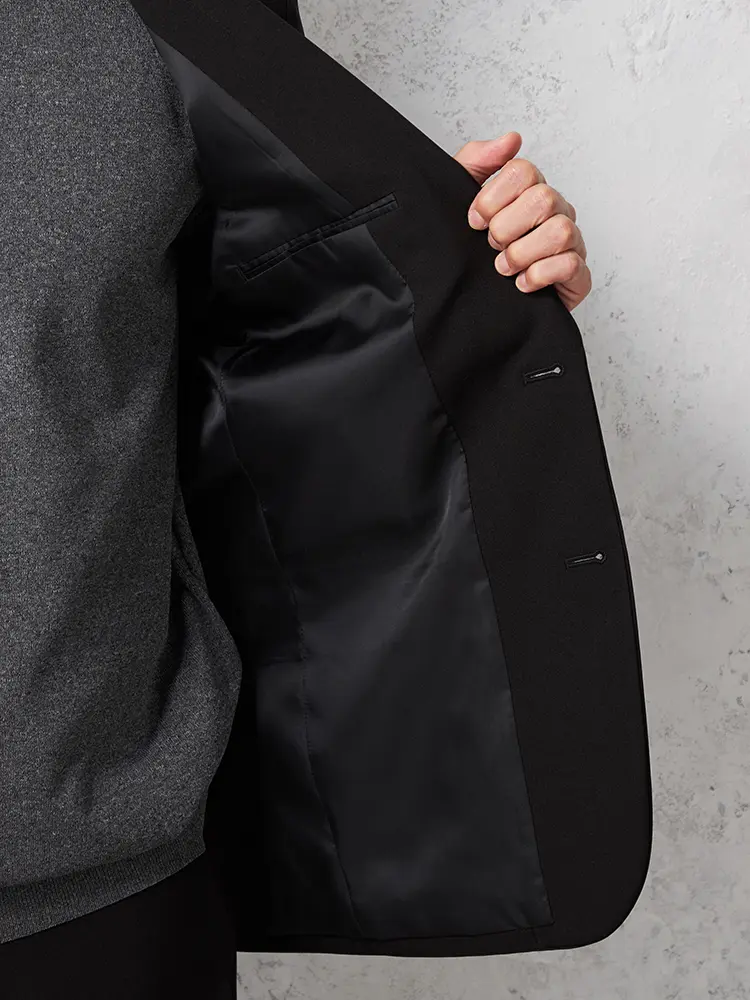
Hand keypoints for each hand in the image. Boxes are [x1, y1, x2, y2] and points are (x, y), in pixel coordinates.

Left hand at [453, 132, 590, 311]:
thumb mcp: (462, 199)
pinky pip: (570, 265)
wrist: (480, 301)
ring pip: (559, 232)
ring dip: (522, 254)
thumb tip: (511, 140)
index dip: (493, 197)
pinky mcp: (578, 276)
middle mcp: (556, 212)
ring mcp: (571, 243)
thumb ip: (478, 161)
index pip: (523, 172)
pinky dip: (539, 275)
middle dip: (506, 227)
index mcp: (531, 191)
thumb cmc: (477, 250)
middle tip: (492, 245)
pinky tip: (521, 284)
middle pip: (542, 199)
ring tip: (504, 267)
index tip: (475, 220)